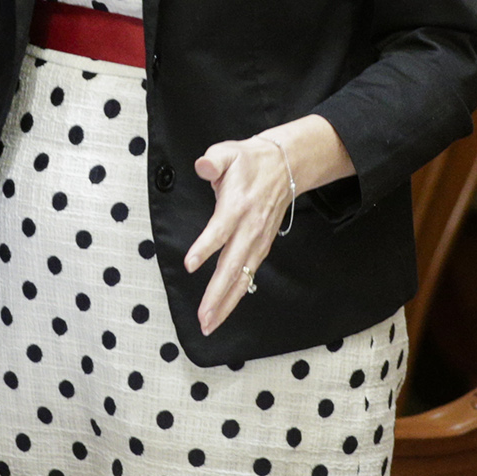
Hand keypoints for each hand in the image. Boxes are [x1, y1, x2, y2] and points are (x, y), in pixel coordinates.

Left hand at [184, 136, 295, 336]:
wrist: (286, 166)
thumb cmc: (251, 161)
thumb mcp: (229, 151)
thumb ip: (213, 160)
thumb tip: (202, 166)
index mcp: (238, 205)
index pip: (220, 229)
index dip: (205, 247)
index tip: (190, 265)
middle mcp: (249, 228)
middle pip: (232, 266)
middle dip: (216, 294)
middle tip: (202, 317)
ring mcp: (258, 241)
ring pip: (242, 278)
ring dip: (226, 303)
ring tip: (209, 323)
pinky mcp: (261, 247)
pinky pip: (248, 276)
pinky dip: (237, 296)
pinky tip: (224, 310)